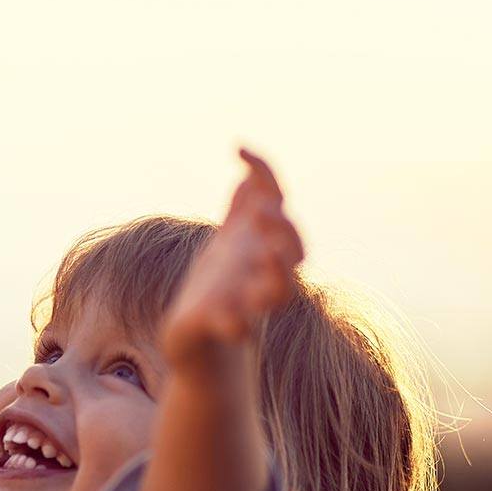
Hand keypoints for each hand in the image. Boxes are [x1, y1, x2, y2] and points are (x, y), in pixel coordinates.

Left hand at [160, 147, 304, 367]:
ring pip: (278, 293)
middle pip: (292, 252)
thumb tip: (248, 169)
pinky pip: (237, 330)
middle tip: (261, 213)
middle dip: (283, 231)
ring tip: (266, 257)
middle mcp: (262, 275)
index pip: (278, 208)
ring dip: (277, 275)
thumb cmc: (219, 289)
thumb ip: (241, 209)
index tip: (238, 150)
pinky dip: (236, 325)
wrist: (199, 341)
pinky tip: (231, 322)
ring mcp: (247, 303)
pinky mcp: (221, 329)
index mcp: (262, 248)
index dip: (267, 177)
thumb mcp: (228, 244)